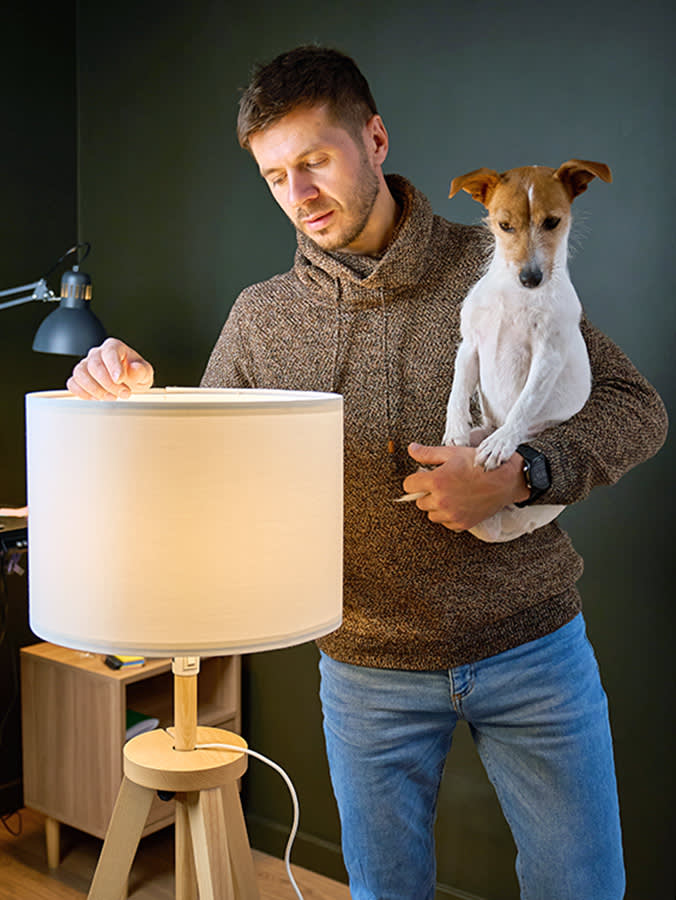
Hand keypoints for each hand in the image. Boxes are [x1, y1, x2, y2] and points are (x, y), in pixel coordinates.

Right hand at [67, 338, 153, 399]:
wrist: (128, 382)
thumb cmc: (135, 374)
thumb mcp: (145, 373)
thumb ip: (142, 370)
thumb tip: (134, 369)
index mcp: (114, 347)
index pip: (109, 352)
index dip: (113, 366)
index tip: (119, 379)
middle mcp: (97, 353)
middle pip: (94, 365)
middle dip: (108, 383)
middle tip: (123, 393)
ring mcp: (86, 365)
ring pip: (80, 373)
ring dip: (95, 389)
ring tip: (111, 397)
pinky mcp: (79, 378)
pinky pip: (72, 383)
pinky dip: (82, 393)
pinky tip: (97, 398)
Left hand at [402, 443, 528, 531]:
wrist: (506, 480)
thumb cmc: (479, 464)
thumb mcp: (452, 453)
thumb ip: (428, 453)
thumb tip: (411, 449)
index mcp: (436, 481)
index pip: (409, 486)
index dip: (415, 480)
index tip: (424, 477)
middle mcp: (441, 501)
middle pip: (419, 501)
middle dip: (426, 492)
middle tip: (441, 484)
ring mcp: (451, 514)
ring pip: (431, 514)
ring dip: (436, 506)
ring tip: (451, 494)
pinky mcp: (462, 524)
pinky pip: (446, 523)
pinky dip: (449, 516)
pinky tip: (459, 504)